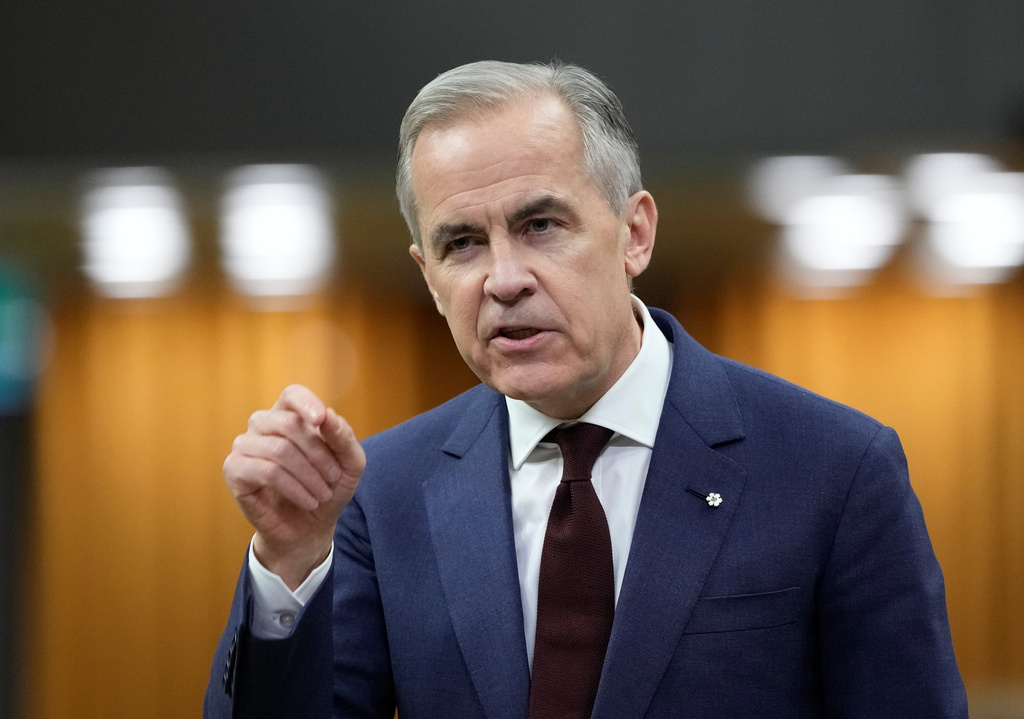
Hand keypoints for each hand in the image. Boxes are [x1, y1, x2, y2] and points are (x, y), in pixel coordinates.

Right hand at [223, 384, 364, 588]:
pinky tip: (307, 500)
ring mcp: (245, 446)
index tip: (321, 420)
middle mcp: (263, 425)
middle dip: (318, 454)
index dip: (306, 403)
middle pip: (289, 423)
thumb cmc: (328, 489)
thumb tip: (328, 415)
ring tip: (322, 494)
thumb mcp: (349, 464)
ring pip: (279, 449)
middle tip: (333, 478)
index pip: (292, 395)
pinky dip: (293, 488)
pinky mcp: (234, 470)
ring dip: (309, 475)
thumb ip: (343, 437)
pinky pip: (266, 471)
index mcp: (289, 415)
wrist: (310, 528)